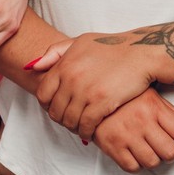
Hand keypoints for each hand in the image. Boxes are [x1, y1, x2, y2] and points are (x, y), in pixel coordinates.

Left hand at [29, 34, 158, 139]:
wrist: (141, 53)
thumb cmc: (112, 47)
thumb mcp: (80, 42)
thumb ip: (55, 53)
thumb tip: (32, 67)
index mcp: (64, 65)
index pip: (43, 94)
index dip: (47, 105)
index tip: (57, 109)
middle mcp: (71, 78)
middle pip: (55, 110)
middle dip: (60, 119)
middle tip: (69, 121)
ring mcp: (86, 91)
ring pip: (69, 120)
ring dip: (73, 128)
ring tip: (79, 128)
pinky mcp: (101, 102)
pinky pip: (85, 125)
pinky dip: (85, 132)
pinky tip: (90, 132)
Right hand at [90, 89, 173, 172]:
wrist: (92, 99)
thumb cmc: (126, 100)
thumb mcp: (152, 99)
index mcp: (154, 106)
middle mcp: (141, 120)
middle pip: (170, 152)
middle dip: (171, 155)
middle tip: (166, 150)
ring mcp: (126, 134)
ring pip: (152, 163)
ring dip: (154, 160)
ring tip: (147, 150)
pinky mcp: (112, 146)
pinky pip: (133, 168)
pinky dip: (137, 165)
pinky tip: (134, 154)